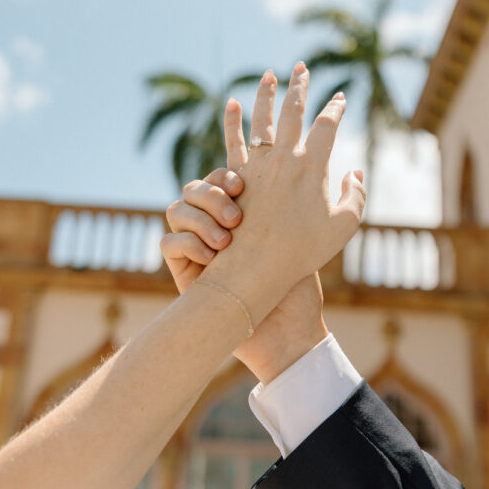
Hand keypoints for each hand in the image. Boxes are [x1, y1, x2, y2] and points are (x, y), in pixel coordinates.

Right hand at [161, 170, 327, 381]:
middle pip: (199, 184)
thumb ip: (299, 201)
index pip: (229, 170)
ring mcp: (196, 245)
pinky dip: (188, 243)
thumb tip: (318, 171)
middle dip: (214, 190)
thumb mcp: (308, 238)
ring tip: (227, 242)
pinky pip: (169, 242)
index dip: (225, 155)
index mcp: (246, 209)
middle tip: (238, 214)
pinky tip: (212, 259)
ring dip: (201, 217)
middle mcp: (216, 223)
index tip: (241, 180)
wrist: (283, 332)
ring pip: (178, 208)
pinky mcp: (182, 269)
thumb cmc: (297, 288)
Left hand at [203, 63, 363, 312]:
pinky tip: (232, 104)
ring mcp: (257, 165)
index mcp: (313, 166)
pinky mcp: (235, 177)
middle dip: (299, 86)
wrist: (258, 266)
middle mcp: (284, 158)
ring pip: (262, 119)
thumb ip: (355, 195)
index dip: (335, 109)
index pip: (327, 126)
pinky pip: (232, 141)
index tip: (339, 98)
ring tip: (269, 75)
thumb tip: (354, 173)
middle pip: (292, 111)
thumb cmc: (304, 251)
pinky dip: (232, 121)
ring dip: (266, 94)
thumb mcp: (343, 226)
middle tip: (301, 67)